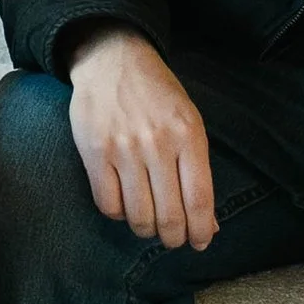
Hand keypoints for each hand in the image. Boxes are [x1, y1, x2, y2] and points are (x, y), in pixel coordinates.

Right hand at [66, 27, 216, 249]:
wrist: (113, 60)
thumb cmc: (157, 94)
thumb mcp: (189, 122)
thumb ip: (197, 170)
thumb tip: (208, 224)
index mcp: (188, 135)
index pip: (199, 200)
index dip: (200, 231)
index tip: (200, 243)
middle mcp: (157, 144)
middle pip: (169, 215)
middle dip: (174, 238)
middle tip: (173, 239)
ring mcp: (124, 149)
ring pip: (138, 216)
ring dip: (146, 230)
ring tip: (149, 226)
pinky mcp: (95, 152)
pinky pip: (108, 204)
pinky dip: (119, 214)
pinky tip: (125, 205)